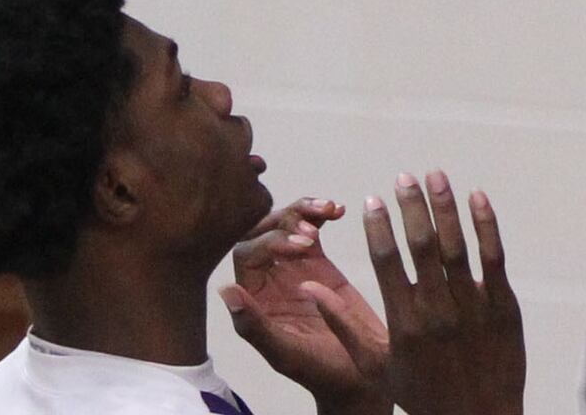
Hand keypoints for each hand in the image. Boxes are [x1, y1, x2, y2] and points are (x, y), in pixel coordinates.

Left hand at [226, 199, 388, 414]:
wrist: (360, 376)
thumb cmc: (320, 372)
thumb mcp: (286, 353)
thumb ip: (255, 325)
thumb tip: (225, 291)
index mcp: (254, 298)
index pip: (248, 252)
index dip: (272, 240)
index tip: (305, 245)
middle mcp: (268, 279)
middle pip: (263, 230)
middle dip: (287, 218)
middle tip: (314, 228)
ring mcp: (293, 267)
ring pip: (287, 223)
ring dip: (304, 209)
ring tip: (328, 209)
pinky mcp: (318, 262)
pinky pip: (312, 228)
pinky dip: (321, 214)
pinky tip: (339, 211)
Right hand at [364, 174, 522, 414]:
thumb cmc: (421, 394)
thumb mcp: (375, 366)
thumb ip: (343, 324)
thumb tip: (307, 287)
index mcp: (404, 325)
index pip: (387, 264)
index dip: (379, 229)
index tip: (373, 199)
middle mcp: (437, 313)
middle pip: (422, 248)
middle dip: (412, 207)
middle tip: (404, 176)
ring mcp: (473, 309)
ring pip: (458, 247)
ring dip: (446, 206)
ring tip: (435, 175)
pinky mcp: (504, 308)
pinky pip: (494, 259)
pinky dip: (486, 225)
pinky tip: (477, 197)